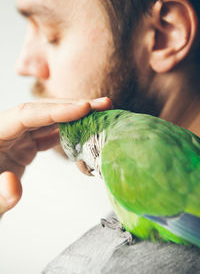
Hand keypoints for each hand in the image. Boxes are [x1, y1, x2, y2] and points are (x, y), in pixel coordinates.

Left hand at [0, 97, 111, 214]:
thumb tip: (13, 184)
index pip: (26, 115)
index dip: (56, 110)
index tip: (84, 108)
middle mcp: (6, 130)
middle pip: (41, 111)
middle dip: (73, 107)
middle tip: (103, 105)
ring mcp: (16, 137)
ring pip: (48, 120)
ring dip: (75, 117)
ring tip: (100, 114)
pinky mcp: (24, 145)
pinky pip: (48, 134)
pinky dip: (68, 132)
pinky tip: (85, 132)